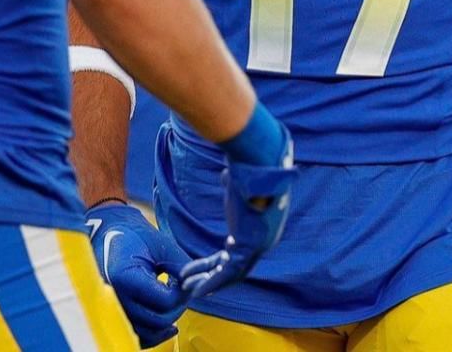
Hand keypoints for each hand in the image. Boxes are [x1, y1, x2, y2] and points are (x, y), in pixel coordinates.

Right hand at [85, 201, 190, 346]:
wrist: (110, 236)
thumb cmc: (136, 236)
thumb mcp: (161, 244)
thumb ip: (182, 266)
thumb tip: (202, 285)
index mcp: (124, 278)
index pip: (165, 301)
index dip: (184, 293)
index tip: (189, 280)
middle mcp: (115, 299)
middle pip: (158, 320)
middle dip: (178, 307)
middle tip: (184, 289)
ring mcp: (112, 310)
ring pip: (149, 333)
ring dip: (168, 321)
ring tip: (176, 302)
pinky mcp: (114, 317)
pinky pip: (138, 338)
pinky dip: (155, 335)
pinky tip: (169, 326)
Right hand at [177, 126, 294, 302]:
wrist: (259, 162)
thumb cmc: (250, 166)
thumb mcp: (239, 182)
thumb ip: (233, 184)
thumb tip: (228, 174)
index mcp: (262, 228)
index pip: (240, 252)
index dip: (219, 262)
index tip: (203, 267)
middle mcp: (264, 239)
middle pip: (235, 267)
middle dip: (211, 275)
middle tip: (190, 282)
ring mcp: (259, 243)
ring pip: (231, 273)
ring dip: (208, 281)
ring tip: (186, 287)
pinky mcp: (250, 244)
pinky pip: (228, 271)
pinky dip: (212, 282)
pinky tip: (195, 289)